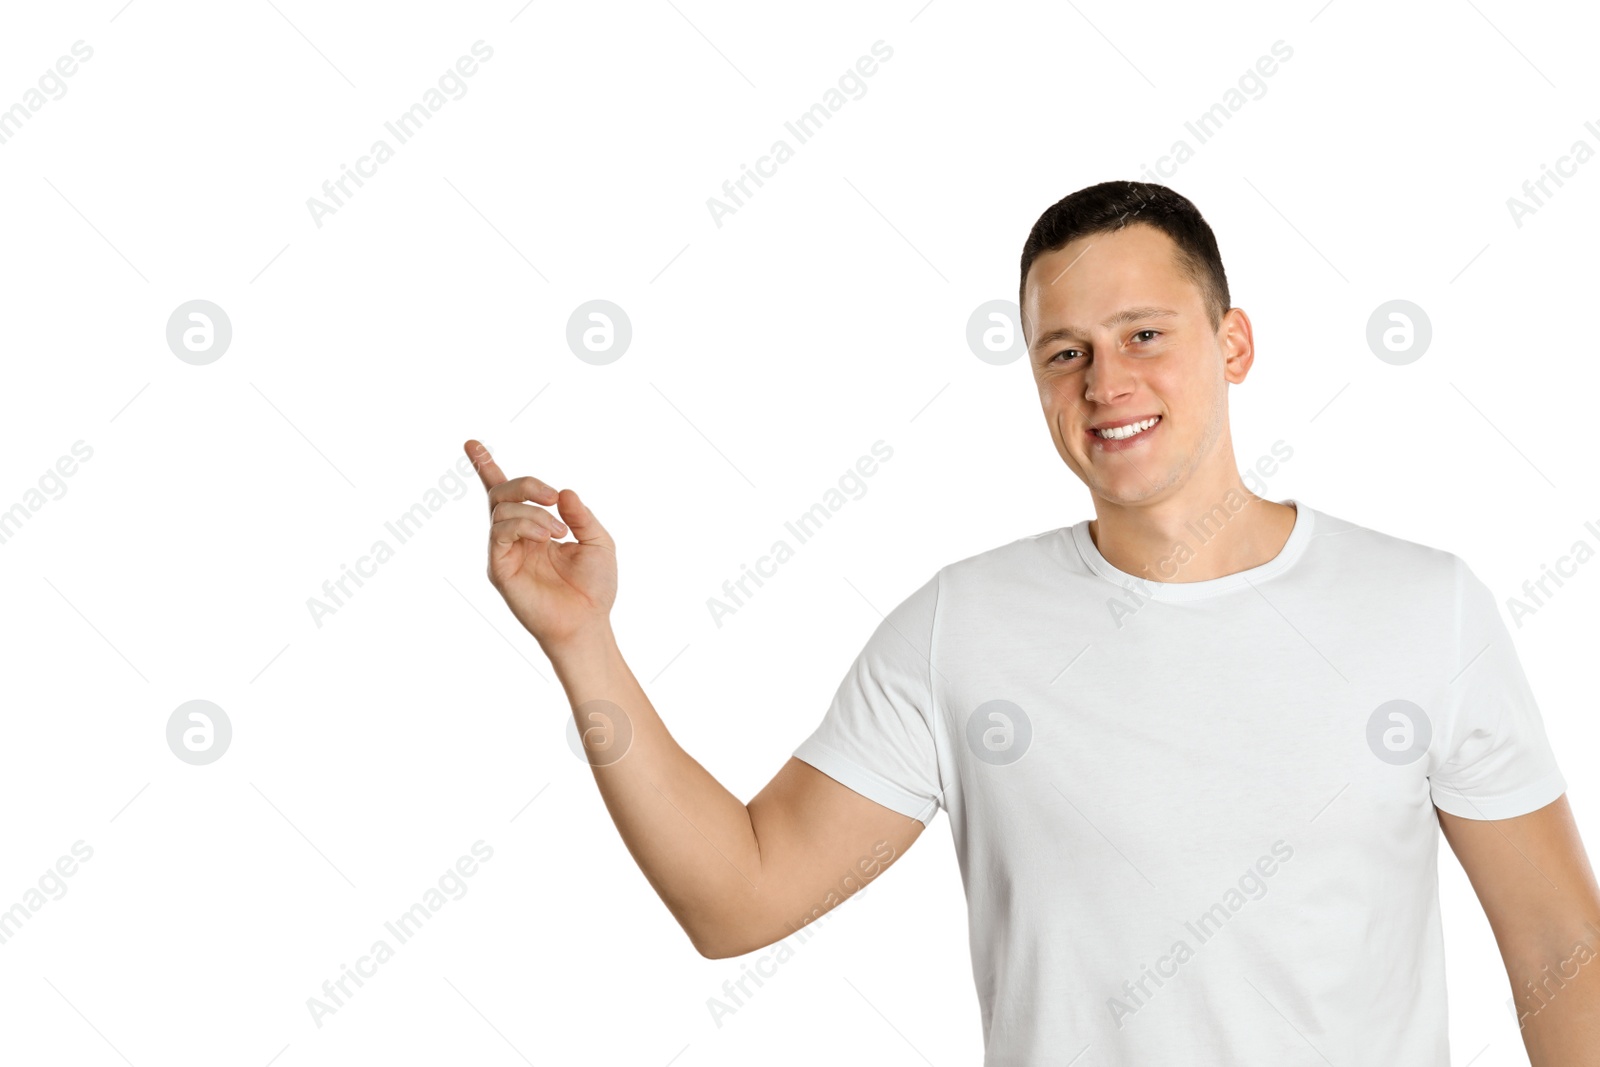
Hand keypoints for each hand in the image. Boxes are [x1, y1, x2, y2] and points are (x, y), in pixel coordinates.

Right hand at [464, 440, 616, 649]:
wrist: (587, 622)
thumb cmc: (594, 587)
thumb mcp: (598, 542)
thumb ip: (580, 515)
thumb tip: (563, 492)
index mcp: (535, 527)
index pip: (507, 493)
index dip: (487, 467)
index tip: (471, 443)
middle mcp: (515, 537)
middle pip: (501, 493)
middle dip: (525, 484)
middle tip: (551, 495)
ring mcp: (504, 552)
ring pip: (502, 511)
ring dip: (533, 512)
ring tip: (558, 531)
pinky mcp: (499, 568)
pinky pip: (500, 533)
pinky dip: (525, 526)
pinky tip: (547, 537)